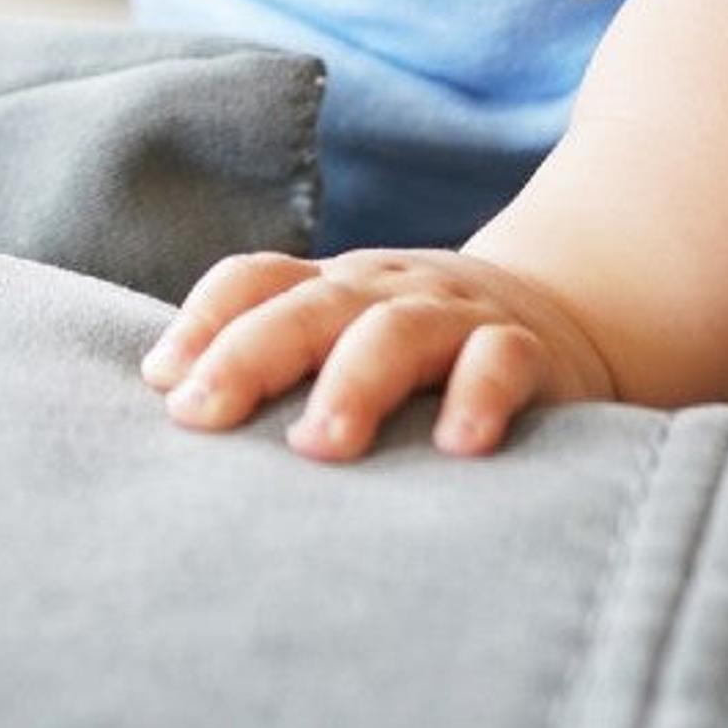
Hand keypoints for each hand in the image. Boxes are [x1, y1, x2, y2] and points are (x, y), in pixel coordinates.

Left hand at [139, 248, 618, 459]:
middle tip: (200, 414)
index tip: (159, 380)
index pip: (255, 279)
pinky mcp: (527, 349)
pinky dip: (480, 396)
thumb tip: (169, 412)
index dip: (203, 320)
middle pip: (310, 306)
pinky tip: (458, 447)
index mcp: (332, 288)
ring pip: (397, 330)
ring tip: (319, 445)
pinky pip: (502, 361)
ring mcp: (455, 314)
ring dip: (353, 383)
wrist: (569, 310)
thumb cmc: (425, 349)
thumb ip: (280, 366)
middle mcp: (384, 290)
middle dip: (249, 355)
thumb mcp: (350, 337)